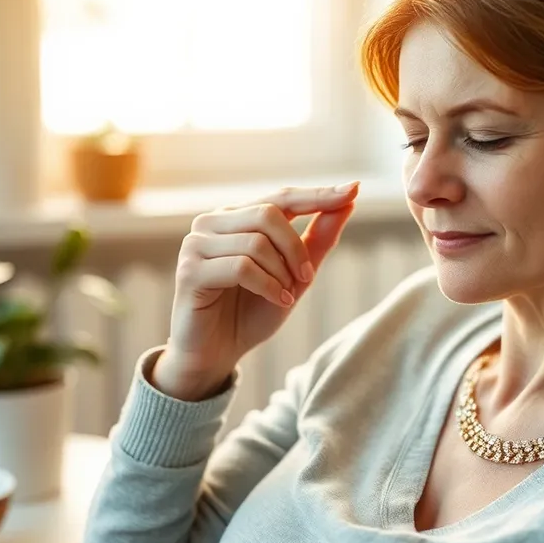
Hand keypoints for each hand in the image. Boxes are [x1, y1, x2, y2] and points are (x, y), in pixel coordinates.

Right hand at [152, 182, 359, 399]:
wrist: (219, 352)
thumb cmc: (253, 312)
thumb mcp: (295, 275)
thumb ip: (318, 239)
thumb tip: (349, 201)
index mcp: (238, 218)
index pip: (282, 197)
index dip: (317, 195)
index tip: (353, 190)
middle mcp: (213, 223)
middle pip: (269, 214)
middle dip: (296, 249)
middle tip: (306, 278)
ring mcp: (197, 244)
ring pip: (256, 242)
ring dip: (282, 273)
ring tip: (286, 295)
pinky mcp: (190, 270)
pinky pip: (241, 267)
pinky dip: (268, 286)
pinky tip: (277, 301)